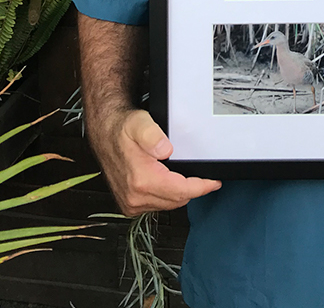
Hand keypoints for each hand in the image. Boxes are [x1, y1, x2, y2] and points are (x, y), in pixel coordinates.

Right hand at [98, 108, 220, 215]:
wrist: (105, 134)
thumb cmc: (122, 129)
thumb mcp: (139, 123)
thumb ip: (153, 136)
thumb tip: (166, 149)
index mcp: (140, 180)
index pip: (180, 192)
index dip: (200, 188)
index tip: (214, 182)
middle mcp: (134, 197)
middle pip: (176, 201)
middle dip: (193, 190)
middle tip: (204, 177)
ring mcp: (131, 203)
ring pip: (168, 205)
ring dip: (179, 193)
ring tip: (186, 178)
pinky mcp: (129, 205)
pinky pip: (157, 205)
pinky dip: (167, 196)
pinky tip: (169, 182)